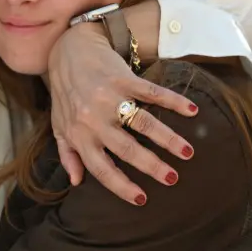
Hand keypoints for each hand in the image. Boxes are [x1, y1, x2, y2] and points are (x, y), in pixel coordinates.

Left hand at [47, 23, 197, 204]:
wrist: (67, 50)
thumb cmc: (65, 94)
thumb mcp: (60, 127)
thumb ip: (68, 155)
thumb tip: (76, 183)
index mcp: (79, 135)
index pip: (101, 168)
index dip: (121, 186)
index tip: (142, 200)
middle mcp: (94, 119)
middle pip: (127, 148)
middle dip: (151, 166)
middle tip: (172, 179)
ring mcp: (109, 97)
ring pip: (143, 123)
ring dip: (168, 139)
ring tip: (187, 152)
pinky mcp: (123, 78)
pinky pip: (152, 92)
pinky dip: (173, 102)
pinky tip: (191, 111)